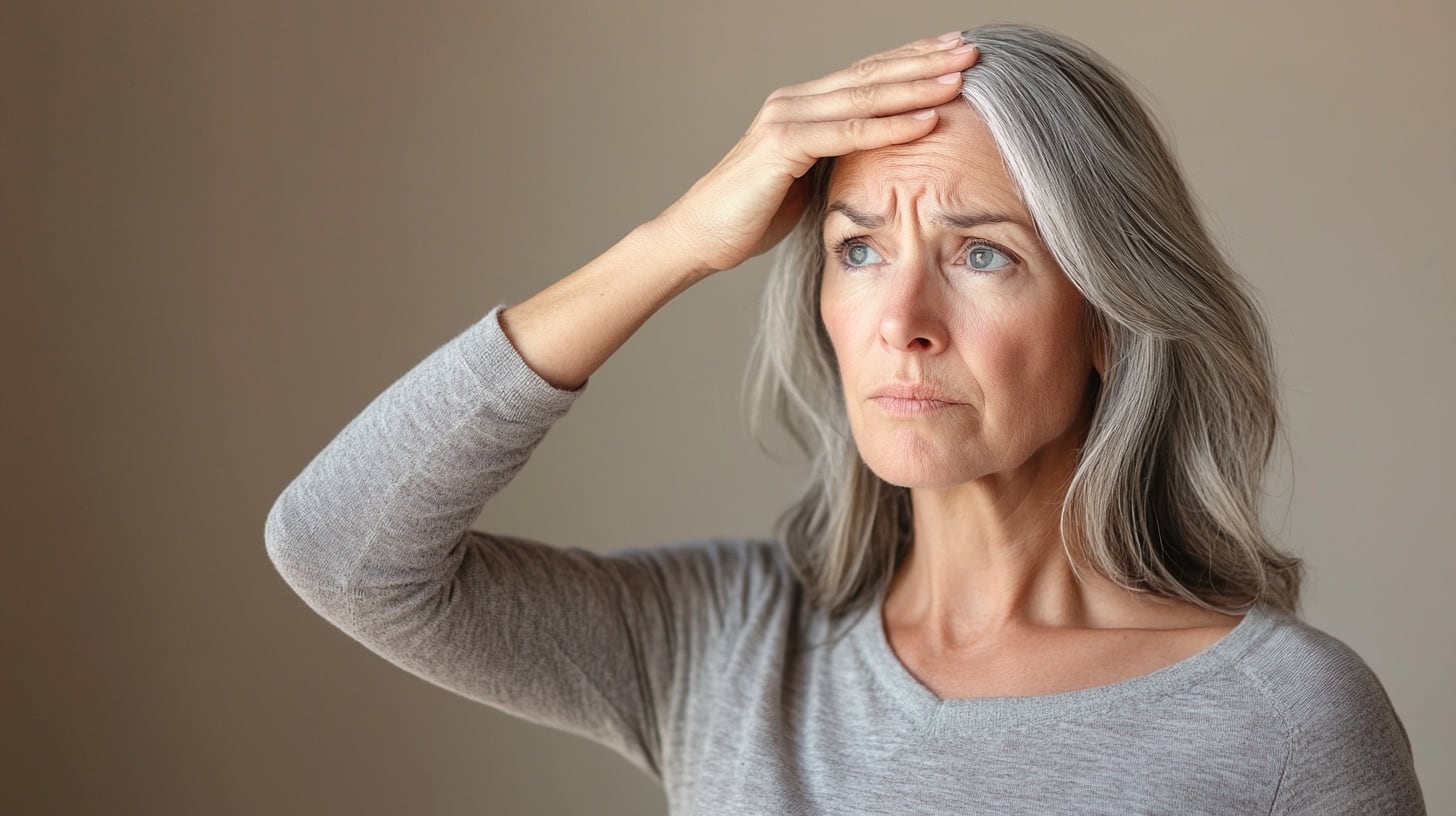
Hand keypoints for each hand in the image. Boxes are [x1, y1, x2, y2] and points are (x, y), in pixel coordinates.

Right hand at [653, 32, 979, 275]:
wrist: (700, 237)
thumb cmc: (750, 216)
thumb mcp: (807, 181)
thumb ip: (839, 161)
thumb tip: (879, 161)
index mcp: (804, 106)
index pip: (868, 74)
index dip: (913, 61)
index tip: (956, 53)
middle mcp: (795, 101)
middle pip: (872, 74)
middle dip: (925, 61)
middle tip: (973, 49)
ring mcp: (786, 118)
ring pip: (865, 96)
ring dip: (917, 86)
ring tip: (961, 77)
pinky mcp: (781, 146)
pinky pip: (847, 133)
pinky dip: (889, 126)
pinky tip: (926, 120)